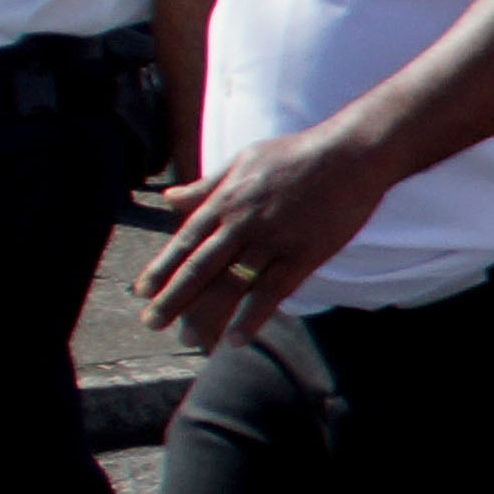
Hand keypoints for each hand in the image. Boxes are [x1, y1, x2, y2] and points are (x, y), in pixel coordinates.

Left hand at [132, 131, 384, 350]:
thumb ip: (206, 186)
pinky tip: (235, 338)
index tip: (143, 292)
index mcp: (227, 200)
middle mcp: (243, 222)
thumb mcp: (243, 160)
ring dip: (207, 314)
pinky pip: (273, 290)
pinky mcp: (304, 254)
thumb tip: (171, 198)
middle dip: (174, 298)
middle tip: (152, 323)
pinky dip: (252, 315)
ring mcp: (274, 240)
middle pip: (201, 267)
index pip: (186, 240)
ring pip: (232, 283)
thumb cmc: (296, 154)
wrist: (350, 154)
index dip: (163, 268)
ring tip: (189, 339)